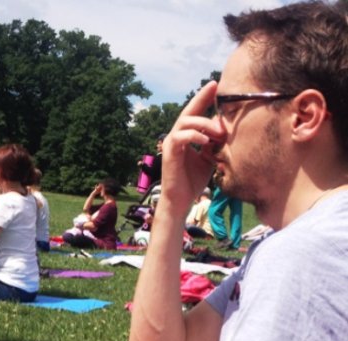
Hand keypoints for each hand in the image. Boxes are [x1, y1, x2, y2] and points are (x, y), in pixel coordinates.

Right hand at [161, 80, 224, 211]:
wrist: (180, 200)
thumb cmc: (193, 181)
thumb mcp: (210, 158)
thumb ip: (215, 144)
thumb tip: (227, 130)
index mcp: (187, 137)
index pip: (196, 113)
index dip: (204, 99)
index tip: (216, 84)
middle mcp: (177, 137)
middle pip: (189, 111)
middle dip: (201, 98)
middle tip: (215, 88)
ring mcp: (172, 144)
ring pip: (185, 122)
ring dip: (203, 123)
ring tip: (218, 131)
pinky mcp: (170, 154)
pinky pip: (180, 138)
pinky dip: (194, 136)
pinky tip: (206, 141)